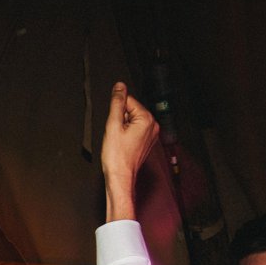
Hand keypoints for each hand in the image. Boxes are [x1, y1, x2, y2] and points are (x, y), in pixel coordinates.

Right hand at [100, 82, 159, 222]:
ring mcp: (151, 135)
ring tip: (119, 142)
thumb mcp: (113, 125)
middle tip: (116, 135)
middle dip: (120, 119)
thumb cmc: (117, 157)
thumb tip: (119, 86)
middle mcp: (152, 126)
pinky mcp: (147, 142)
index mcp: (146, 119)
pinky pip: (134, 130)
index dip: (116, 112)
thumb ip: (117, 103)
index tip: (114, 126)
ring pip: (131, 121)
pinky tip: (123, 145)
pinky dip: (126, 135)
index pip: (128, 101)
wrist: (120, 177)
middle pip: (130, 110)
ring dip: (122, 128)